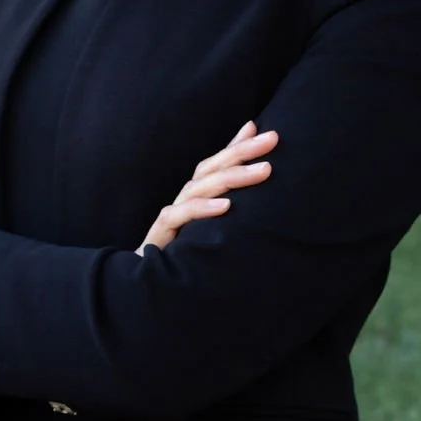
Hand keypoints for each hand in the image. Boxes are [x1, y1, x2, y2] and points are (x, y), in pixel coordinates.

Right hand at [136, 119, 278, 255]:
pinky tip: (226, 206)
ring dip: (232, 176)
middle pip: (212, 168)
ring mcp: (173, 215)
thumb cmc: (185, 256)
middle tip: (272, 139)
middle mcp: (185, 200)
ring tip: (263, 170)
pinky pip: (178, 216)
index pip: (218, 163)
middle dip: (243, 151)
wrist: (148, 286)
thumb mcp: (213, 233)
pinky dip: (202, 208)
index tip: (270, 134)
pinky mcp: (160, 235)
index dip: (240, 145)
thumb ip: (230, 207)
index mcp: (197, 197)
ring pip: (200, 187)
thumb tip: (260, 183)